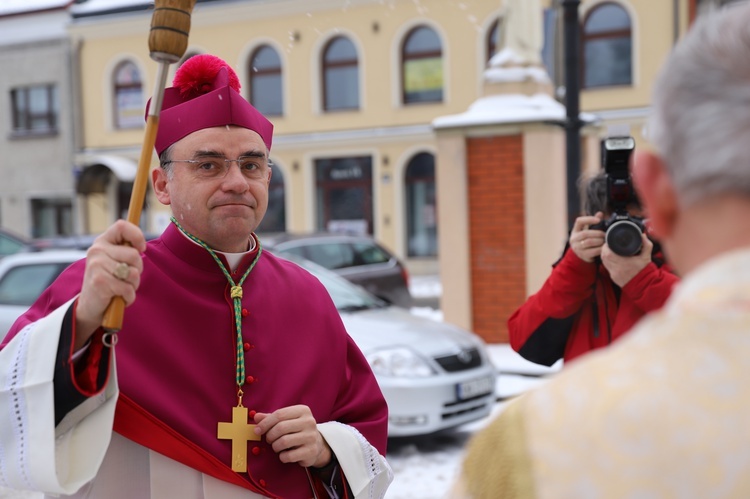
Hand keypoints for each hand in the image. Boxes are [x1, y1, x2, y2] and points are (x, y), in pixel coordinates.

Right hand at [75, 220, 146, 347]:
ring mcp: (97, 266)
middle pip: (134, 255)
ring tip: (122, 287)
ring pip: (133, 273)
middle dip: (138, 269)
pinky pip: (128, 288)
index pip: (122, 226)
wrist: (90, 306)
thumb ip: (126, 250)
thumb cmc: (109, 281)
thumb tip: (142, 245)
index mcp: (102, 242)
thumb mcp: (114, 261)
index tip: (141, 249)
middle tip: (126, 277)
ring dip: (133, 285)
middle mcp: (97, 251)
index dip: (137, 236)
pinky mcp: (100, 283)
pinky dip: (128, 296)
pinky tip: (118, 297)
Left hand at [254, 405, 331, 467]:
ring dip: (275, 447)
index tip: (257, 430)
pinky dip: (282, 457)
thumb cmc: (297, 430)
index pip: (279, 414)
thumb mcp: (286, 420)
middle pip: (281, 428)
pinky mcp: (311, 451)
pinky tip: (285, 454)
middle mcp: (309, 422)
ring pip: (284, 442)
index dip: (265, 423)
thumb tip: (256, 417)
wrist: (316, 444)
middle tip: (269, 440)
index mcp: (303, 410)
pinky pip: (289, 456)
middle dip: (270, 436)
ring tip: (277, 446)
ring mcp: (311, 437)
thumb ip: (271, 418)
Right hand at [569, 212, 605, 262]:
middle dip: (597, 233)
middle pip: (585, 233)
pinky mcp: (582, 255)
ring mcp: (577, 247)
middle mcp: (574, 239)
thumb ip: (593, 222)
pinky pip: (592, 251)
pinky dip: (600, 249)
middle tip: (605, 234)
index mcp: (575, 230)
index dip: (589, 219)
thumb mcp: (587, 230)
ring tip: (605, 241)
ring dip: (599, 241)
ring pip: (589, 242)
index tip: (598, 220)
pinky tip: (604, 248)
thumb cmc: (586, 240)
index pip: (579, 221)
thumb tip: (600, 213)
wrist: (581, 255)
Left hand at [601, 234, 652, 286]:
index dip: (606, 247)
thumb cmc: (645, 270)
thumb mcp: (647, 256)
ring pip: (603, 262)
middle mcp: (616, 269)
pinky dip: (607, 262)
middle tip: (608, 245)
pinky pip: (606, 267)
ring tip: (609, 250)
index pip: (607, 253)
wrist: (645, 285)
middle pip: (603, 257)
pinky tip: (611, 258)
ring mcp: (614, 274)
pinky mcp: (613, 277)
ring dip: (604, 255)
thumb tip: (643, 235)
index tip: (609, 242)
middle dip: (604, 250)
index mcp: (623, 263)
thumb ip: (646, 244)